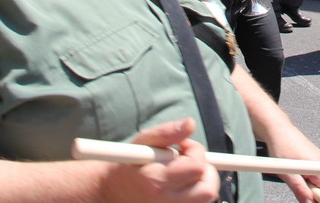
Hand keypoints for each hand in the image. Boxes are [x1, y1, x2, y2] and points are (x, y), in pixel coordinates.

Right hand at [101, 118, 218, 202]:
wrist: (112, 191)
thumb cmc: (129, 163)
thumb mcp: (143, 142)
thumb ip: (167, 132)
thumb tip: (190, 124)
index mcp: (157, 180)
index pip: (197, 167)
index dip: (196, 151)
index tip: (184, 145)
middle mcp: (166, 200)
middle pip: (208, 188)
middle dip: (205, 169)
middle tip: (190, 160)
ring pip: (205, 197)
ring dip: (201, 180)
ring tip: (184, 171)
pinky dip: (195, 191)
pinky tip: (181, 182)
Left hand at [265, 134, 319, 201]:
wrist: (277, 128)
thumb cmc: (281, 144)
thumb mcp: (287, 172)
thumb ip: (299, 188)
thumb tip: (308, 201)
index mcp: (319, 165)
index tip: (313, 200)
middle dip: (312, 191)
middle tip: (298, 185)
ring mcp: (319, 158)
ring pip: (318, 180)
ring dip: (308, 183)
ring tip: (293, 174)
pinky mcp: (314, 157)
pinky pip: (314, 172)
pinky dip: (306, 175)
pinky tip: (295, 169)